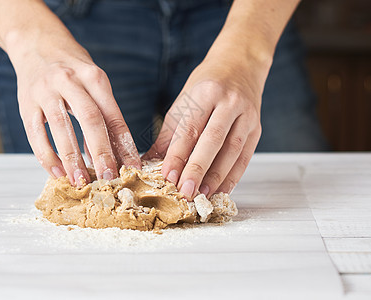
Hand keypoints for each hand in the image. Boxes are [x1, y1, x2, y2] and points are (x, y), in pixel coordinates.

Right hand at [8, 29, 140, 185]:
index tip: (132, 167)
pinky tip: (57, 171)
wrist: (37, 44)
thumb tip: (114, 154)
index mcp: (94, 77)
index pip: (113, 115)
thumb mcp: (93, 83)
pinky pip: (35, 134)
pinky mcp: (26, 104)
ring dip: (72, 158)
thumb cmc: (72, 69)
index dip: (124, 144)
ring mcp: (45, 91)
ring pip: (61, 127)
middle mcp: (70, 80)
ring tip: (82, 181)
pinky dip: (47, 156)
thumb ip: (103, 115)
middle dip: (102, 152)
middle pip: (90, 119)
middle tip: (109, 178)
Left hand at [144, 47, 269, 197]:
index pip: (189, 128)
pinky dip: (233, 176)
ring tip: (202, 195)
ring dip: (217, 176)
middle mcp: (229, 102)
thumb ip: (167, 135)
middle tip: (185, 191)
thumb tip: (147, 162)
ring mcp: (247, 115)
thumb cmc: (206, 85)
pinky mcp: (257, 128)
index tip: (167, 176)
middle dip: (197, 168)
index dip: (178, 155)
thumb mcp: (182, 103)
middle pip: (212, 140)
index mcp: (205, 93)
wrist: (240, 65)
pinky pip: (246, 156)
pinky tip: (222, 190)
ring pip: (232, 150)